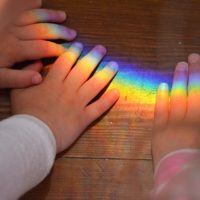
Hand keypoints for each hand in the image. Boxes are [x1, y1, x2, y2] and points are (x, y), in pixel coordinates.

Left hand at [0, 7, 75, 87]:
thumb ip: (17, 79)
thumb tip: (38, 78)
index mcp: (14, 49)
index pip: (43, 48)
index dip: (58, 50)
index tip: (70, 53)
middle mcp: (14, 33)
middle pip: (42, 30)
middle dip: (59, 32)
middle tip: (73, 34)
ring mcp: (8, 22)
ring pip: (33, 16)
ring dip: (49, 15)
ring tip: (63, 16)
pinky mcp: (2, 16)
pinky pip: (17, 6)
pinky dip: (28, 2)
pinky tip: (38, 0)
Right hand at [11, 43, 119, 152]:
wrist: (34, 136)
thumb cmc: (26, 114)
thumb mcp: (19, 91)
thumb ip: (28, 74)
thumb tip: (37, 62)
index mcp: (54, 81)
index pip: (66, 61)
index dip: (74, 51)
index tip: (80, 45)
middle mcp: (69, 89)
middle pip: (84, 69)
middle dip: (94, 56)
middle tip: (102, 49)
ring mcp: (79, 103)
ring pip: (96, 85)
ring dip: (106, 74)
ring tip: (114, 65)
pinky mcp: (84, 117)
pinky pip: (99, 107)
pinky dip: (109, 100)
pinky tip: (117, 92)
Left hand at [152, 53, 199, 167]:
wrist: (181, 178)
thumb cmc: (198, 162)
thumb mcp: (198, 135)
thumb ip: (196, 117)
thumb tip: (196, 102)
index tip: (199, 62)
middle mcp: (190, 117)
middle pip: (192, 91)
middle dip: (193, 73)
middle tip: (190, 58)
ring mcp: (173, 122)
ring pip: (177, 97)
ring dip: (178, 80)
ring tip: (179, 66)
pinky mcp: (158, 129)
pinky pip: (160, 110)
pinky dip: (161, 98)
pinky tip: (161, 86)